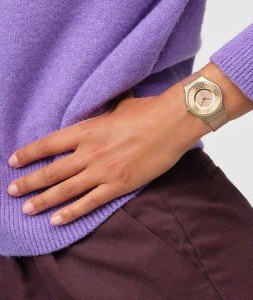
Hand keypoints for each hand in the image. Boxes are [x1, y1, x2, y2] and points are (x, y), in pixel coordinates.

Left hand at [6, 83, 210, 225]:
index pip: (49, 144)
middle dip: (29, 182)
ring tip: (26, 209)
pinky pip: (89, 202)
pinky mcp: (119, 185)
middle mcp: (90, 153)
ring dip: (43, 201)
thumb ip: (110, 106)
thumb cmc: (149, 111)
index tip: (14, 161)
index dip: (29, 154)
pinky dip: (71, 213)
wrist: (172, 123)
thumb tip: (111, 96)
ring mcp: (103, 171)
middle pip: (52, 171)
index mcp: (88, 130)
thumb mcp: (123, 105)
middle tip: (12, 190)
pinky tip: (56, 220)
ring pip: (65, 190)